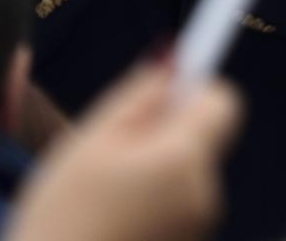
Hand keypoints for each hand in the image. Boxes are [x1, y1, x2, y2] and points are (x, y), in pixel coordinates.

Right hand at [3, 61, 243, 240]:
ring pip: (186, 173)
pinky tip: (111, 222)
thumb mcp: (90, 143)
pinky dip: (151, 204)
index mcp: (186, 160)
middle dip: (163, 134)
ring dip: (153, 171)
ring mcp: (199, 228)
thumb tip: (176, 61)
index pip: (224, 101)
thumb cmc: (61, 218)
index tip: (158, 95)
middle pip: (201, 138)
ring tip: (102, 196)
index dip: (193, 89)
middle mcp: (206, 194)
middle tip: (107, 153)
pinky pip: (177, 207)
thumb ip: (139, 96)